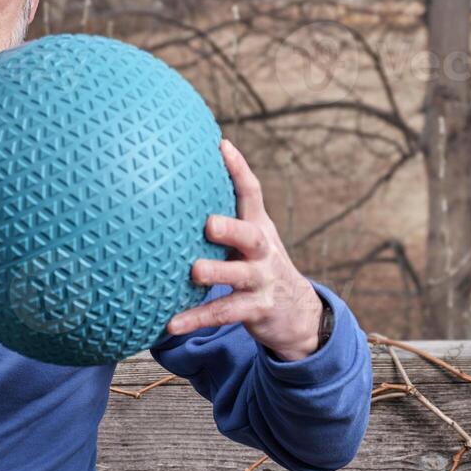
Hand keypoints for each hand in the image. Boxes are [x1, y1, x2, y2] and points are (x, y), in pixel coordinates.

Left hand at [164, 137, 322, 360]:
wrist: (299, 313)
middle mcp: (262, 252)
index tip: (221, 146)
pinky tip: (171, 324)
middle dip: (231, 228)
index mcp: (259, 228)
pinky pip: (223, 313)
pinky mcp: (255, 309)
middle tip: (209, 224)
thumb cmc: (261, 266)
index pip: (252, 194)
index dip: (238, 170)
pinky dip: (197, 318)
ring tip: (194, 272)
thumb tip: (184, 186)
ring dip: (216, 273)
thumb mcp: (253, 238)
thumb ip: (228, 216)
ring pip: (238, 276)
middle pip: (250, 236)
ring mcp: (260, 281)